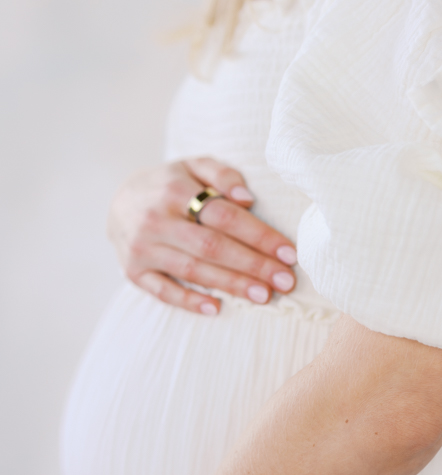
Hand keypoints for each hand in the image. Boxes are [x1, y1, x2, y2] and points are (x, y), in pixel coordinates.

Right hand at [108, 158, 297, 315]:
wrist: (118, 201)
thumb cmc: (169, 184)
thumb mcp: (193, 166)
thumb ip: (222, 175)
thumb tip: (248, 198)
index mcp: (174, 190)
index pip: (224, 215)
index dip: (259, 236)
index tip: (289, 253)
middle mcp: (155, 220)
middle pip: (212, 246)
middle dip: (253, 265)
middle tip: (285, 282)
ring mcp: (142, 248)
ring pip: (192, 271)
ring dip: (231, 285)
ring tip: (265, 296)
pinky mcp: (133, 271)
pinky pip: (163, 291)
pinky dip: (189, 301)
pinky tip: (217, 308)